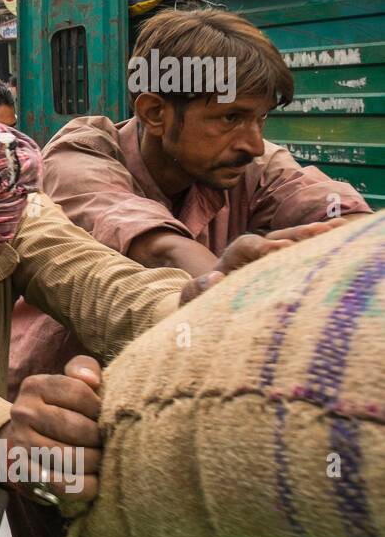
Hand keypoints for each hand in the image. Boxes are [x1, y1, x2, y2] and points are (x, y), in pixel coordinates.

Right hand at [0, 356, 102, 501]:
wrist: (22, 443)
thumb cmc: (59, 410)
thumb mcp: (69, 383)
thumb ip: (83, 368)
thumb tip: (93, 380)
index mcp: (34, 386)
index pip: (80, 392)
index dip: (101, 407)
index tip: (104, 416)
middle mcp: (22, 412)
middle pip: (78, 427)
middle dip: (101, 438)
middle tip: (108, 443)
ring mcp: (20, 444)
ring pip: (72, 458)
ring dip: (96, 462)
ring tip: (102, 460)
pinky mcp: (24, 474)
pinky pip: (64, 484)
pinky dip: (86, 485)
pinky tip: (93, 479)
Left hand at [180, 219, 346, 304]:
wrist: (205, 304)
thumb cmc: (202, 300)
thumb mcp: (193, 297)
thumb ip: (199, 288)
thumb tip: (216, 278)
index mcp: (233, 257)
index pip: (248, 246)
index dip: (264, 246)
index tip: (279, 248)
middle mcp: (254, 253)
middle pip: (278, 238)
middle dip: (299, 234)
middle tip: (324, 232)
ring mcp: (270, 259)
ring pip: (294, 244)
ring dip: (315, 238)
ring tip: (340, 232)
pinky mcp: (283, 268)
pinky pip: (302, 255)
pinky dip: (320, 249)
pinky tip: (342, 239)